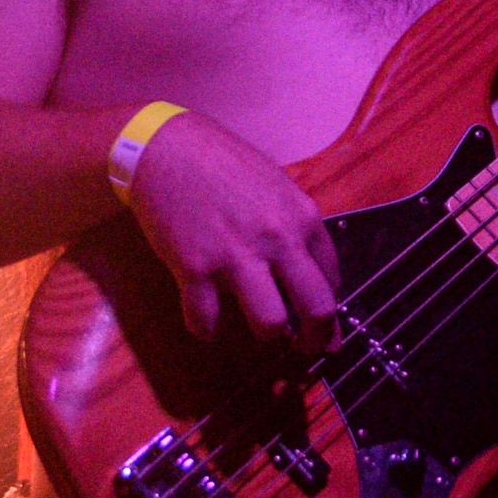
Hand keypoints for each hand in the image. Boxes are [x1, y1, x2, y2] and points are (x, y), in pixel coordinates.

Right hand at [125, 112, 341, 352]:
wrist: (166, 148)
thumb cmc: (222, 162)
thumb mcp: (275, 186)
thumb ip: (294, 227)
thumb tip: (309, 271)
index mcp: (303, 217)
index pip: (332, 279)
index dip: (329, 308)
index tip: (322, 322)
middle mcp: (278, 239)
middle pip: (316, 310)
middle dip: (316, 340)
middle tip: (306, 349)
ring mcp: (236, 256)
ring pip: (270, 325)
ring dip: (266, 336)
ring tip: (258, 331)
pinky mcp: (195, 268)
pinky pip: (207, 322)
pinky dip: (207, 330)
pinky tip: (206, 323)